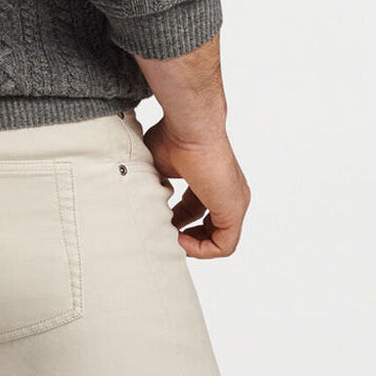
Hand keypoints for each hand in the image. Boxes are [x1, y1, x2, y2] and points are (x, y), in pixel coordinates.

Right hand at [140, 117, 249, 258]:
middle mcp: (228, 192)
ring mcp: (234, 202)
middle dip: (186, 235)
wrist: (191, 126)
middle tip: (165, 234)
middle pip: (210, 226)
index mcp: (212, 179)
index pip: (197, 208)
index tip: (159, 219)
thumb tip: (142, 196)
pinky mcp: (233, 210)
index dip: (177, 220)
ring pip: (219, 240)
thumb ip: (156, 182)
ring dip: (192, 245)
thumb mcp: (159, 164)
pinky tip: (178, 239)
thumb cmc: (175, 135)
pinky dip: (200, 249)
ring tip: (169, 239)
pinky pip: (223, 245)